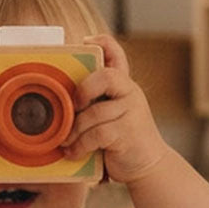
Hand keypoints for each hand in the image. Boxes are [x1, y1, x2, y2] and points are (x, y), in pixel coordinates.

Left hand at [61, 34, 168, 183]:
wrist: (149, 166)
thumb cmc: (121, 140)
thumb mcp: (109, 117)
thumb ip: (94, 104)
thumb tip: (59, 100)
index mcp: (123, 86)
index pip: (117, 55)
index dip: (103, 43)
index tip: (86, 41)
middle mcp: (130, 93)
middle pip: (106, 77)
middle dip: (83, 90)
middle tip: (73, 108)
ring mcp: (132, 111)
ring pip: (95, 113)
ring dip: (75, 129)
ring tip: (67, 141)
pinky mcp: (129, 132)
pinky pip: (97, 133)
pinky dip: (81, 144)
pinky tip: (74, 152)